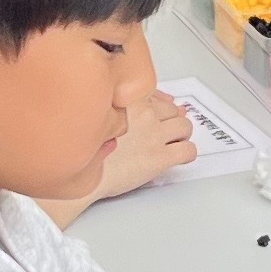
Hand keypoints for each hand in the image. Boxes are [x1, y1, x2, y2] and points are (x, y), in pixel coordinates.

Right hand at [89, 86, 198, 203]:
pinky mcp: (160, 157)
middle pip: (174, 111)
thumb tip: (165, 99)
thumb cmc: (89, 149)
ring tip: (169, 145)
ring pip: (185, 127)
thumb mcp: (106, 117)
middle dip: (170, 122)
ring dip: (181, 135)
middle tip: (160, 135)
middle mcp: (144, 114)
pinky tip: (177, 158)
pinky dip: (187, 154)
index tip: (157, 118)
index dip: (159, 109)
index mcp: (129, 101)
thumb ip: (132, 104)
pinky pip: (189, 150)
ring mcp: (153, 135)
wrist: (82, 174)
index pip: (158, 97)